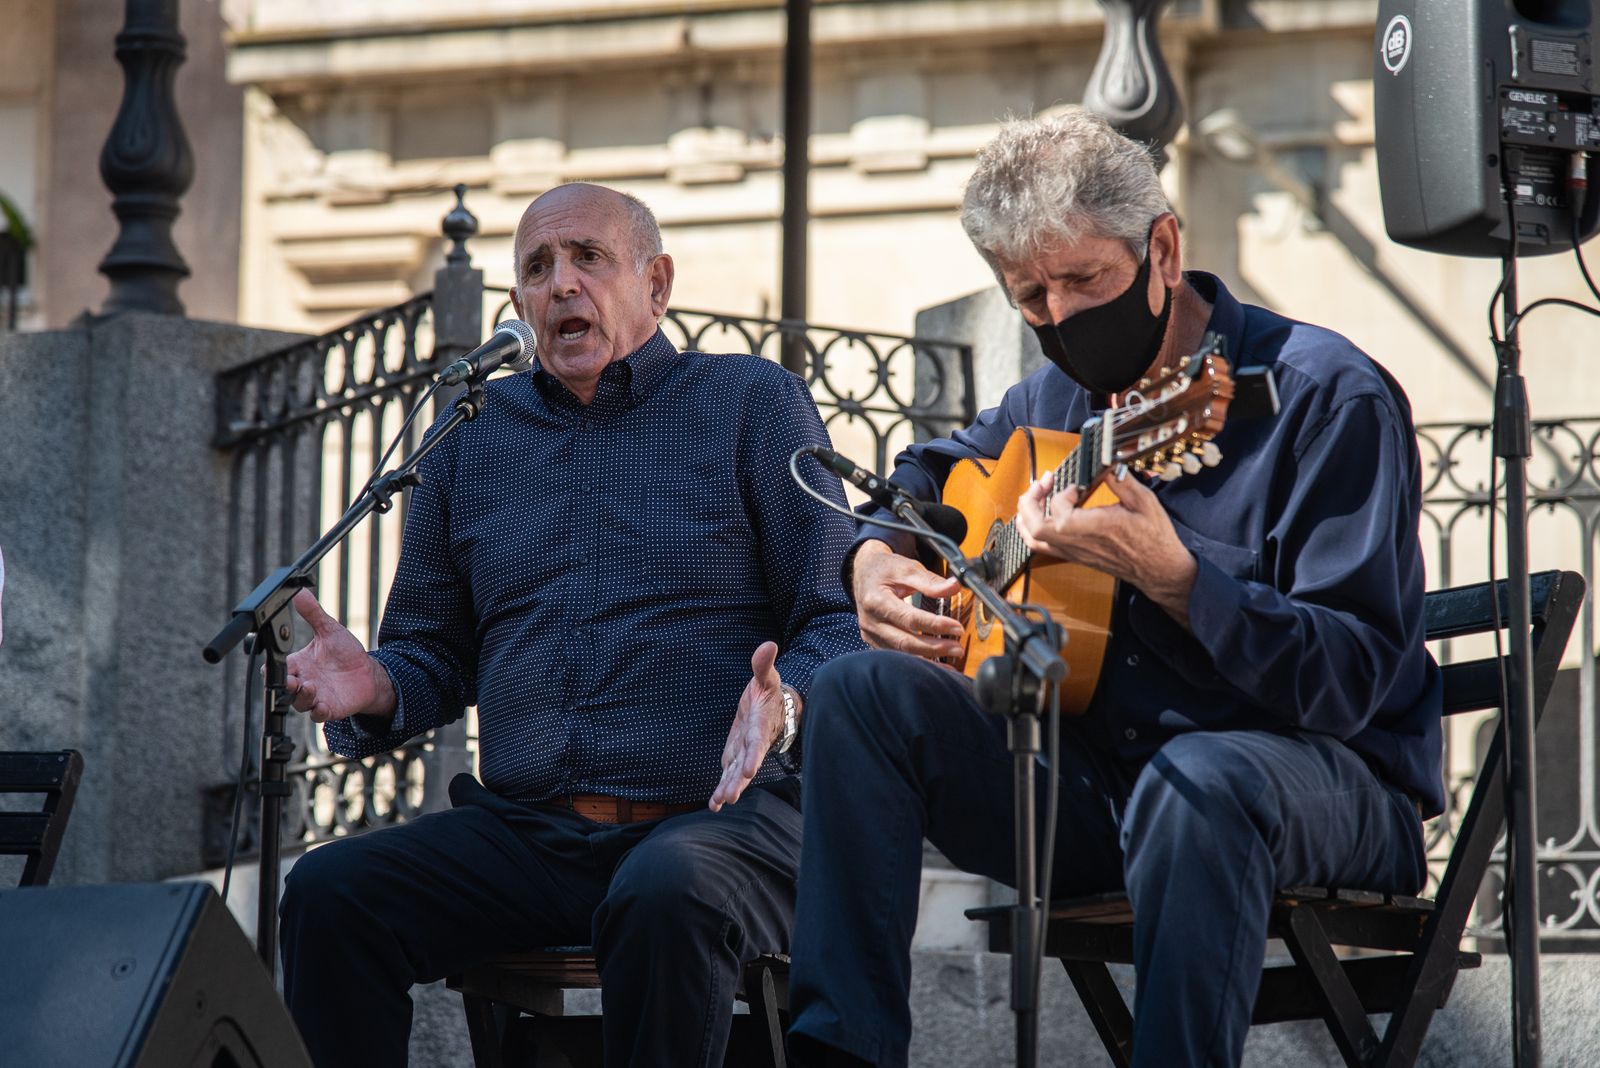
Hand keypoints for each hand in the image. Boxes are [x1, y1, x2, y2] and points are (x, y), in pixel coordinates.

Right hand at [282, 590, 396, 723]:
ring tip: (309, 686)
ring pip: (298, 702)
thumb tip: (300, 591)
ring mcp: (314, 697)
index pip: (275, 668)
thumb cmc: (345, 653)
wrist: (367, 673)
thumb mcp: (329, 630)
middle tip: (290, 679)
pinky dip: (317, 711)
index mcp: (298, 664)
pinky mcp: (328, 708)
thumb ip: (313, 614)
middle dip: (284, 685)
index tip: (272, 666)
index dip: (270, 669)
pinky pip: (318, 714)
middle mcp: (302, 682)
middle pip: (283, 688)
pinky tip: (322, 705)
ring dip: (301, 696)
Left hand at [710, 641, 787, 811]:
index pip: (758, 742)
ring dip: (728, 788)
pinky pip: (729, 774)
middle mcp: (754, 743)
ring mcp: (745, 752)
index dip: (754, 755)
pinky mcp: (736, 755)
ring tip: (719, 803)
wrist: (775, 708)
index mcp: (761, 726)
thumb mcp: (767, 677)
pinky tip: (714, 804)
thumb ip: (764, 665)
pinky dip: (722, 788)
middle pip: (746, 764)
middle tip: (730, 796)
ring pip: (736, 773)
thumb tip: (768, 644)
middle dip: (739, 780)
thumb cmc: (771, 692)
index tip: (750, 769)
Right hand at [851, 540, 963, 659]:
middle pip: (904, 642)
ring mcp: (870, 633)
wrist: (864, 572)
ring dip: (926, 659)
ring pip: (900, 653)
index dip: (935, 625)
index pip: (909, 618)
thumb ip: (930, 581)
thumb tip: (954, 586)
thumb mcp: (907, 568)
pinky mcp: (873, 641)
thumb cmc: (886, 569)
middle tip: (957, 649)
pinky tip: (933, 662)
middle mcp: (870, 621)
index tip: (957, 627)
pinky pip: (895, 654)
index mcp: (876, 600)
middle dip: (933, 648)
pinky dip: (915, 660)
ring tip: (950, 660)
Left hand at [1014, 471, 1198, 627]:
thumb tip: (1106, 463)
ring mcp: (1072, 552)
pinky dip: (1031, 530)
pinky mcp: (1073, 556)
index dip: (1063, 492)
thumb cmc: (1153, 539)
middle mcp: (1076, 543)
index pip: (1059, 509)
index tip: (1079, 486)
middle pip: (1034, 526)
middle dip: (1032, 499)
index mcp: (1092, 528)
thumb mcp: (1143, 501)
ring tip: (1034, 496)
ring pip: (1032, 539)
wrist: (1158, 569)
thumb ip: (1121, 480)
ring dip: (1026, 514)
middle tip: (1043, 482)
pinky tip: (1036, 516)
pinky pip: (1040, 547)